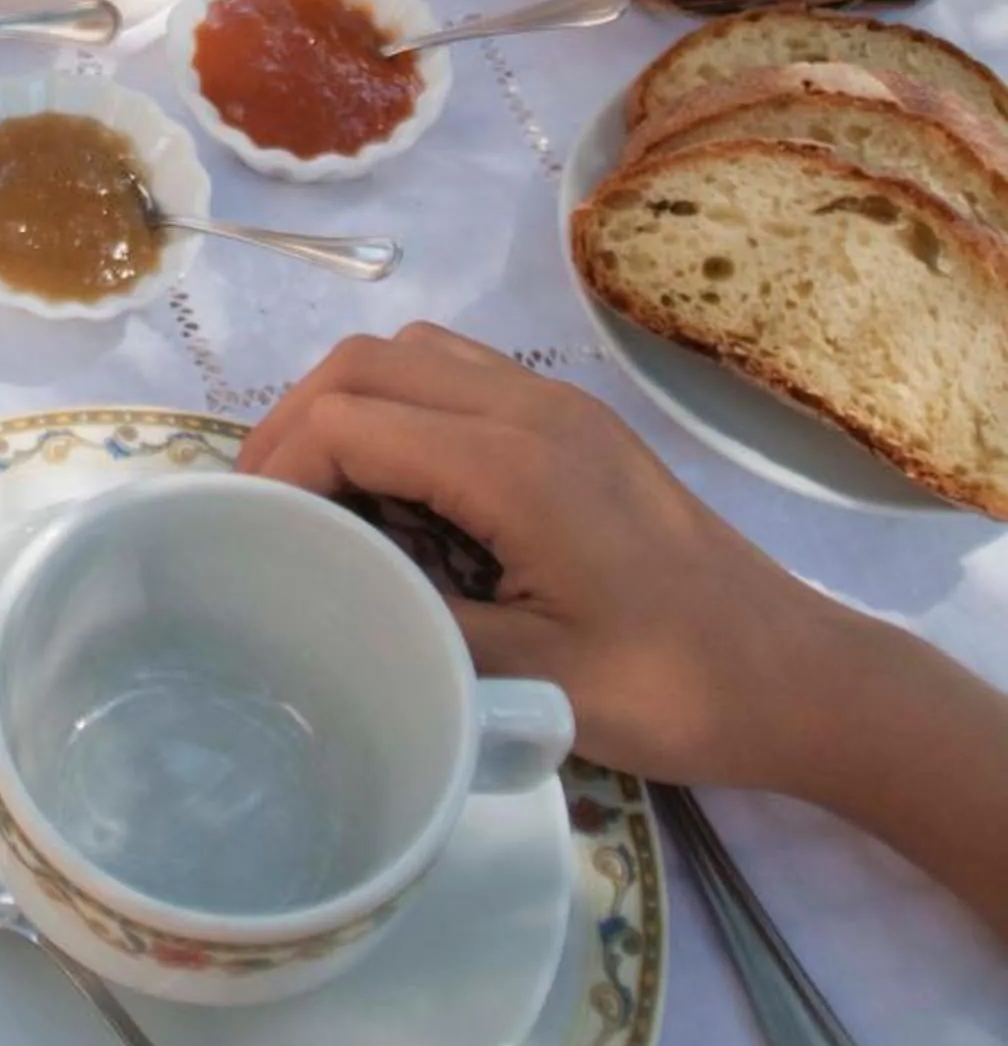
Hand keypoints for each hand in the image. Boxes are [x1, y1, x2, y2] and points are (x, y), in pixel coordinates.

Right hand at [238, 324, 844, 792]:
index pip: (347, 420)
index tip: (249, 543)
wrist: (796, 675)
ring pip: (409, 355)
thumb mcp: (525, 682)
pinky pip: (457, 375)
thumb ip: (411, 620)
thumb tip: (317, 589)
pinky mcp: (574, 423)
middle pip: (364, 362)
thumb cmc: (670, 690)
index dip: (277, 472)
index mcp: (513, 462)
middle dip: (292, 425)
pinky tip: (400, 498)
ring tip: (321, 503)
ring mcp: (557, 404)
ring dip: (347, 409)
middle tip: (262, 513)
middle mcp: (529, 405)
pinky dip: (400, 411)